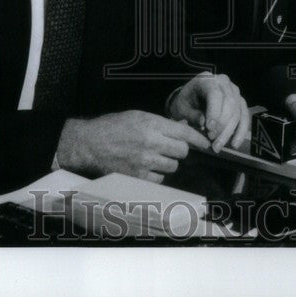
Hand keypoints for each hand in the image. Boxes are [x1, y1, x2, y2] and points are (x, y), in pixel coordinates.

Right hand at [55, 110, 209, 182]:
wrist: (89, 144)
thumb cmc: (112, 127)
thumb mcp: (138, 116)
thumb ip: (160, 124)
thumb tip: (182, 128)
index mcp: (151, 124)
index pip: (184, 132)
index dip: (198, 139)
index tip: (207, 143)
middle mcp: (151, 142)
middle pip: (182, 151)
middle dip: (178, 150)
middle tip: (168, 148)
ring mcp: (145, 161)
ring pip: (173, 166)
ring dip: (167, 163)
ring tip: (153, 157)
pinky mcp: (138, 177)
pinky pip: (160, 179)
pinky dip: (156, 176)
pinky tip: (146, 168)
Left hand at [167, 72, 249, 152]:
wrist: (191, 98)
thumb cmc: (186, 102)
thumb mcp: (182, 107)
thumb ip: (192, 114)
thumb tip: (203, 123)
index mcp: (207, 79)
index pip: (215, 94)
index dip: (214, 112)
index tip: (209, 129)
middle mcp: (224, 82)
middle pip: (229, 103)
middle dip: (222, 125)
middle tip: (211, 140)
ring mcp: (234, 91)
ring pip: (237, 112)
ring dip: (229, 132)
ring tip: (218, 146)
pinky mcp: (240, 102)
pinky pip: (244, 117)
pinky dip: (240, 131)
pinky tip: (234, 144)